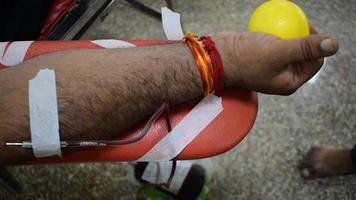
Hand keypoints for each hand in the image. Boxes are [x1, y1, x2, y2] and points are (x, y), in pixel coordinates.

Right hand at [214, 30, 338, 94]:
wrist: (217, 58)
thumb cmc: (245, 58)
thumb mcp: (279, 52)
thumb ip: (306, 48)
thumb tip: (334, 44)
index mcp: (290, 82)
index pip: (315, 62)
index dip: (316, 44)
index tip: (306, 26)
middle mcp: (282, 77)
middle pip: (304, 54)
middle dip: (302, 38)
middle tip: (295, 23)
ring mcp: (271, 68)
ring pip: (290, 48)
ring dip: (289, 35)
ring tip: (283, 24)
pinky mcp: (262, 59)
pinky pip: (276, 45)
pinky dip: (276, 35)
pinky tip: (272, 26)